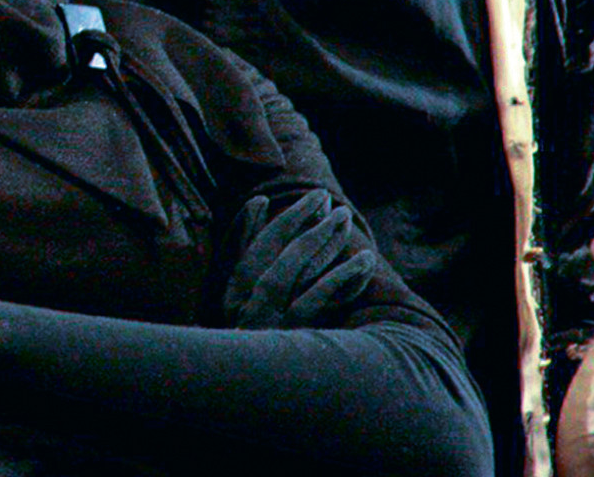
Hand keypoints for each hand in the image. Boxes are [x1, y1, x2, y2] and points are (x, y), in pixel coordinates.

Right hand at [221, 190, 377, 328]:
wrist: (254, 394)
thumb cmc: (246, 338)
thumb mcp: (235, 297)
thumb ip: (244, 248)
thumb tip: (260, 201)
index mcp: (230, 297)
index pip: (255, 248)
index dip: (281, 219)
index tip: (303, 198)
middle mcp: (248, 309)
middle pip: (281, 257)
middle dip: (305, 224)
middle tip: (329, 201)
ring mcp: (274, 326)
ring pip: (301, 274)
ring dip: (326, 244)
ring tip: (345, 220)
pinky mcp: (299, 343)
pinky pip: (322, 301)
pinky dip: (342, 277)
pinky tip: (363, 260)